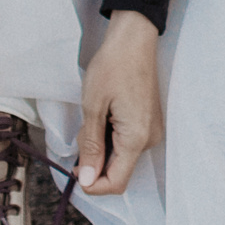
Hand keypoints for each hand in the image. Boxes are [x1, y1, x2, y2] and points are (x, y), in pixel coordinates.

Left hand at [77, 10, 162, 195]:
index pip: (116, 183)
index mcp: (136, 139)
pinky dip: (110, 138)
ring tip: (93, 118)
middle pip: (118, 171)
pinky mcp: (149, 124)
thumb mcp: (93, 107)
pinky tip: (103, 116)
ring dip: (100, 148)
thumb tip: (87, 180)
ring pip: (120, 157)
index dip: (92, 184)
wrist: (133, 40)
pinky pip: (126, 144)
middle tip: (81, 132)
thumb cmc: (112, 68)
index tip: (73, 170)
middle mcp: (149, 140)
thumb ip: (90, 147)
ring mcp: (151, 132)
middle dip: (93, 162)